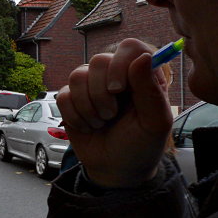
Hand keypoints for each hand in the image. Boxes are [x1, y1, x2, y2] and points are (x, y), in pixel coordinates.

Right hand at [57, 38, 172, 186]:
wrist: (116, 170)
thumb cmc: (141, 146)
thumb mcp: (154, 122)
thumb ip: (150, 89)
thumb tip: (142, 57)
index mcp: (142, 76)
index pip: (129, 48)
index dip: (119, 64)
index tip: (118, 89)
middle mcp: (116, 76)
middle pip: (98, 61)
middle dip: (101, 94)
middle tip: (112, 115)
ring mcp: (92, 87)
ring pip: (77, 76)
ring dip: (88, 106)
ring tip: (101, 122)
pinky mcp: (72, 100)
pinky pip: (63, 95)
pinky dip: (75, 115)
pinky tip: (87, 126)